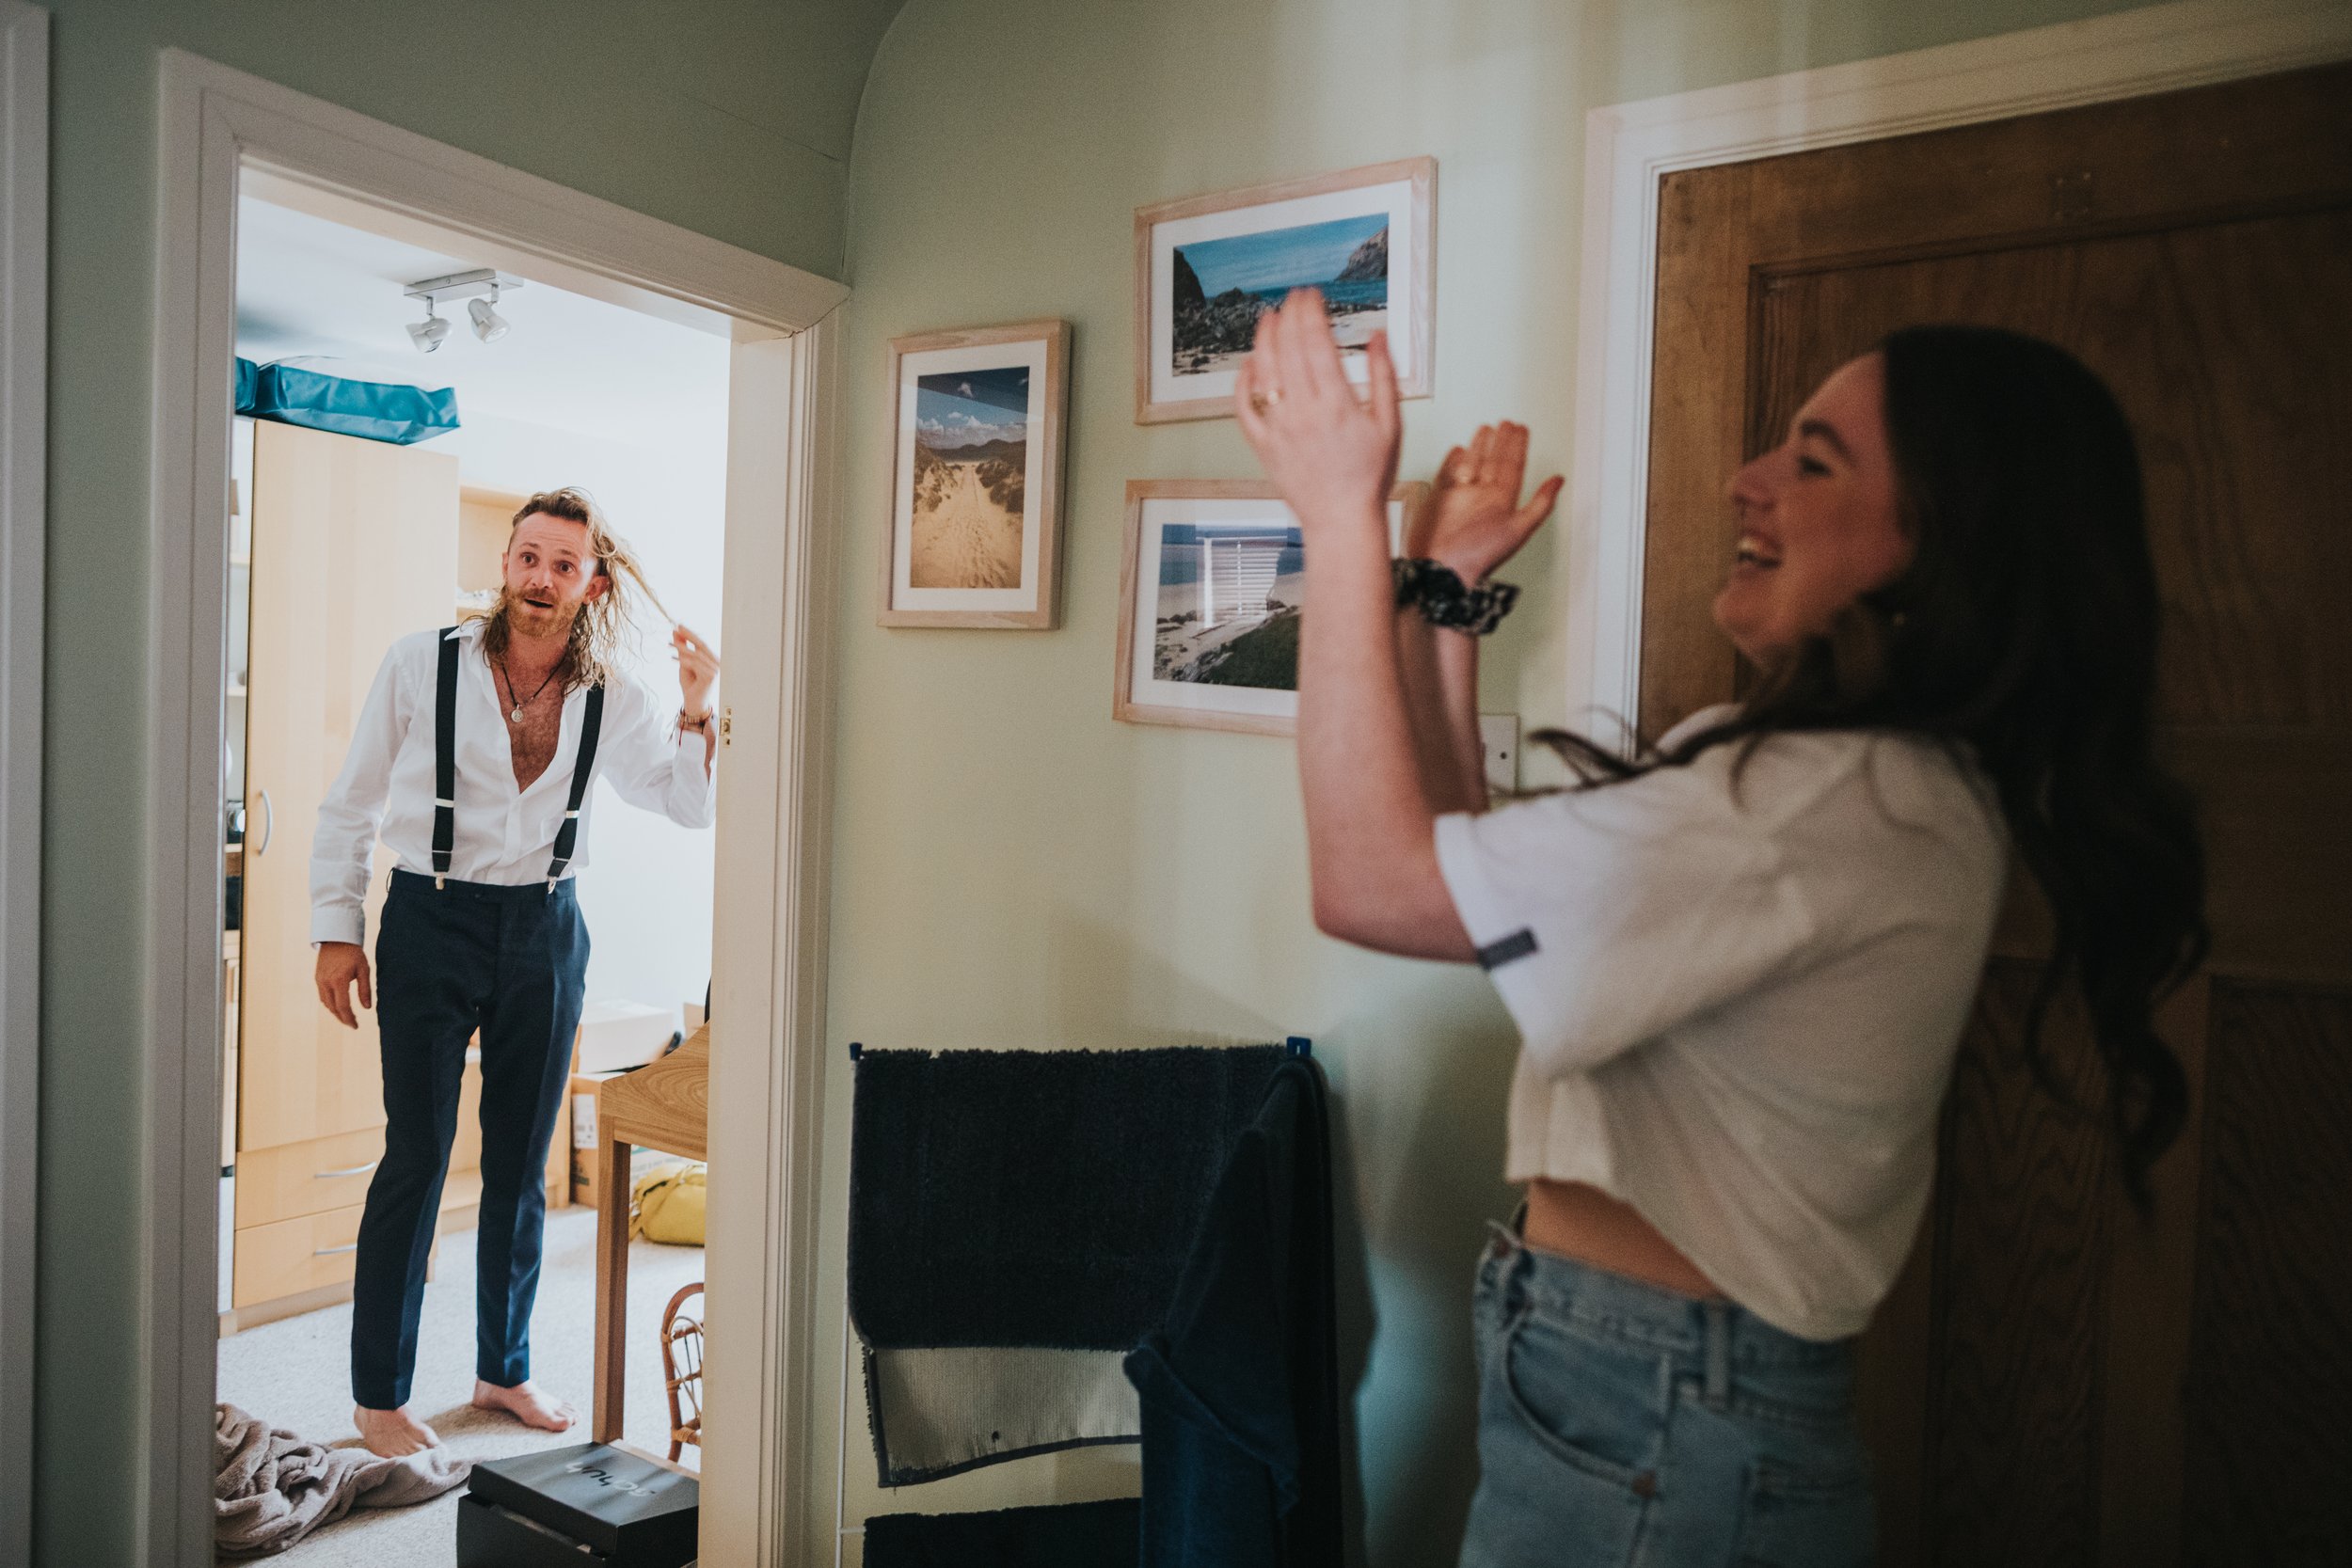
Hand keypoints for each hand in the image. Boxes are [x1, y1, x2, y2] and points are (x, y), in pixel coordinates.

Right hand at [315, 942, 371, 1029]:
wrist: (336, 937)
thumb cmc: (353, 953)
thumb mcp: (364, 970)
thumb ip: (365, 989)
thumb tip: (367, 1008)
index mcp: (339, 980)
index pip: (343, 1006)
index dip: (349, 1018)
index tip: (355, 1026)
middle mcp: (326, 982)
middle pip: (333, 1007)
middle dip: (342, 1018)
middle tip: (352, 1024)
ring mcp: (319, 980)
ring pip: (326, 1003)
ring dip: (335, 1012)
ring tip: (346, 1017)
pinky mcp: (317, 978)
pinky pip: (322, 996)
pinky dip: (330, 1004)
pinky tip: (338, 1006)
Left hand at [672, 625, 718, 714]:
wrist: (693, 703)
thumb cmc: (690, 685)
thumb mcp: (684, 664)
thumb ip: (682, 649)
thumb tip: (677, 633)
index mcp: (711, 659)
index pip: (701, 643)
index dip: (691, 634)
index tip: (679, 626)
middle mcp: (716, 663)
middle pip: (702, 646)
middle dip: (689, 636)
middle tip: (677, 628)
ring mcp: (715, 670)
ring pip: (697, 655)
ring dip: (683, 648)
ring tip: (670, 644)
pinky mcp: (710, 676)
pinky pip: (696, 665)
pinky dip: (684, 660)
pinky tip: (674, 658)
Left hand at [1233, 290, 1400, 540]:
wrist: (1342, 520)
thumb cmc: (1369, 476)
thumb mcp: (1390, 424)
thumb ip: (1384, 377)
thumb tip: (1378, 337)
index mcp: (1337, 404)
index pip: (1317, 342)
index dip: (1311, 312)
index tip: (1312, 295)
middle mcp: (1303, 412)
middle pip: (1289, 349)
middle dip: (1290, 315)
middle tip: (1293, 297)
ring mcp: (1278, 428)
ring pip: (1264, 371)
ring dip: (1264, 339)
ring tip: (1269, 317)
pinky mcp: (1262, 445)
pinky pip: (1244, 406)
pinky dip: (1244, 381)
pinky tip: (1250, 363)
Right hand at [1408, 422, 1561, 583]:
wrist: (1442, 569)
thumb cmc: (1479, 556)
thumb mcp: (1519, 529)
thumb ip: (1540, 504)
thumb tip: (1559, 481)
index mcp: (1502, 502)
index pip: (1513, 466)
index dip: (1518, 447)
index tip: (1522, 429)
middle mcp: (1482, 497)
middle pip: (1494, 461)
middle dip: (1501, 441)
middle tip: (1506, 423)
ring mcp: (1460, 496)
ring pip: (1472, 463)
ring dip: (1480, 446)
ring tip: (1486, 428)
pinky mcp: (1439, 498)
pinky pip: (1447, 473)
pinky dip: (1453, 461)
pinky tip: (1459, 450)